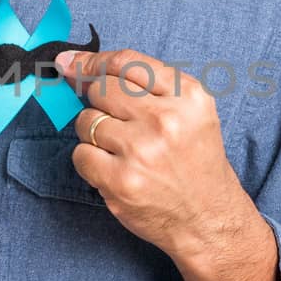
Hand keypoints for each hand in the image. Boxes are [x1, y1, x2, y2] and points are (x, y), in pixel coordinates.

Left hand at [53, 48, 254, 261]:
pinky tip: (114, 170)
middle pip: (102, 88)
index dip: (93, 61)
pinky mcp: (121, 180)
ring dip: (95, 135)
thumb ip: (145, 84)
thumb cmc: (194, 162)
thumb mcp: (191, 112)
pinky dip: (90, 161)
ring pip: (86, 121)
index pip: (127, 62)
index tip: (72, 64)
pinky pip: (80, 154)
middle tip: (116, 122)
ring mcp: (142, 150)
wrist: (208, 219)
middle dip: (98, 102)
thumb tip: (74, 65)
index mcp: (188, 95)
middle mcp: (167, 118)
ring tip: (124, 151)